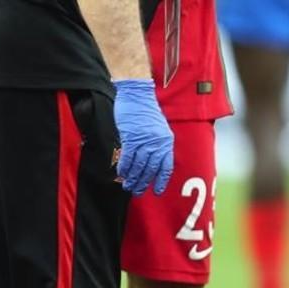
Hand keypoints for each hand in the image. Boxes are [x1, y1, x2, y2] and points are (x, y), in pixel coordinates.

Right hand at [112, 79, 173, 195]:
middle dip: (143, 183)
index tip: (156, 191)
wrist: (136, 94)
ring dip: (132, 178)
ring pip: (138, 166)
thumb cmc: (146, 111)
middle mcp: (157, 142)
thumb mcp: (159, 129)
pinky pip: (127, 157)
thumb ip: (158, 145)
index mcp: (167, 141)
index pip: (166, 167)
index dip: (161, 181)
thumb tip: (152, 164)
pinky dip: (124, 167)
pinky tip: (121, 174)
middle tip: (137, 191)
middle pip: (151, 169)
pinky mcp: (131, 137)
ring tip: (128, 186)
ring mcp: (144, 140)